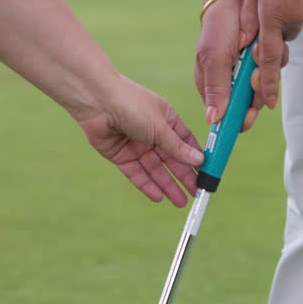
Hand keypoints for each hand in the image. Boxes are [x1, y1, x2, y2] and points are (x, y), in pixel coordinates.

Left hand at [75, 77, 204, 206]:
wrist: (96, 101)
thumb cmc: (132, 104)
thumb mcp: (159, 127)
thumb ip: (177, 147)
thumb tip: (199, 160)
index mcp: (166, 119)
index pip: (186, 142)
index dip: (196, 158)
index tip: (206, 174)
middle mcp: (152, 132)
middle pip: (171, 159)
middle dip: (183, 176)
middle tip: (196, 194)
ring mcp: (136, 145)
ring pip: (155, 169)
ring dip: (167, 185)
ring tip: (180, 202)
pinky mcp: (120, 155)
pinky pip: (136, 173)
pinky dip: (147, 185)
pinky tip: (159, 197)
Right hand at [196, 0, 260, 130]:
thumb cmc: (219, 26)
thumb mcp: (214, 57)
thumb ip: (216, 88)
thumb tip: (212, 119)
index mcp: (214, 86)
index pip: (227, 114)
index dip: (239, 118)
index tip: (248, 115)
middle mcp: (232, 81)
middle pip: (251, 104)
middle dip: (256, 91)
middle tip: (254, 74)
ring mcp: (249, 70)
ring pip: (266, 86)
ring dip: (265, 72)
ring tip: (255, 50)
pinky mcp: (265, 58)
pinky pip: (275, 68)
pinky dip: (273, 58)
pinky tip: (263, 44)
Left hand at [246, 0, 302, 109]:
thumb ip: (249, 18)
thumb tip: (244, 45)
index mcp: (273, 16)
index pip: (268, 59)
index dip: (265, 84)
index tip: (265, 104)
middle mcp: (292, 18)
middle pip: (278, 40)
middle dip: (270, 35)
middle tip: (266, 10)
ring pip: (289, 24)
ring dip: (280, 15)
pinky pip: (299, 10)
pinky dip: (292, 3)